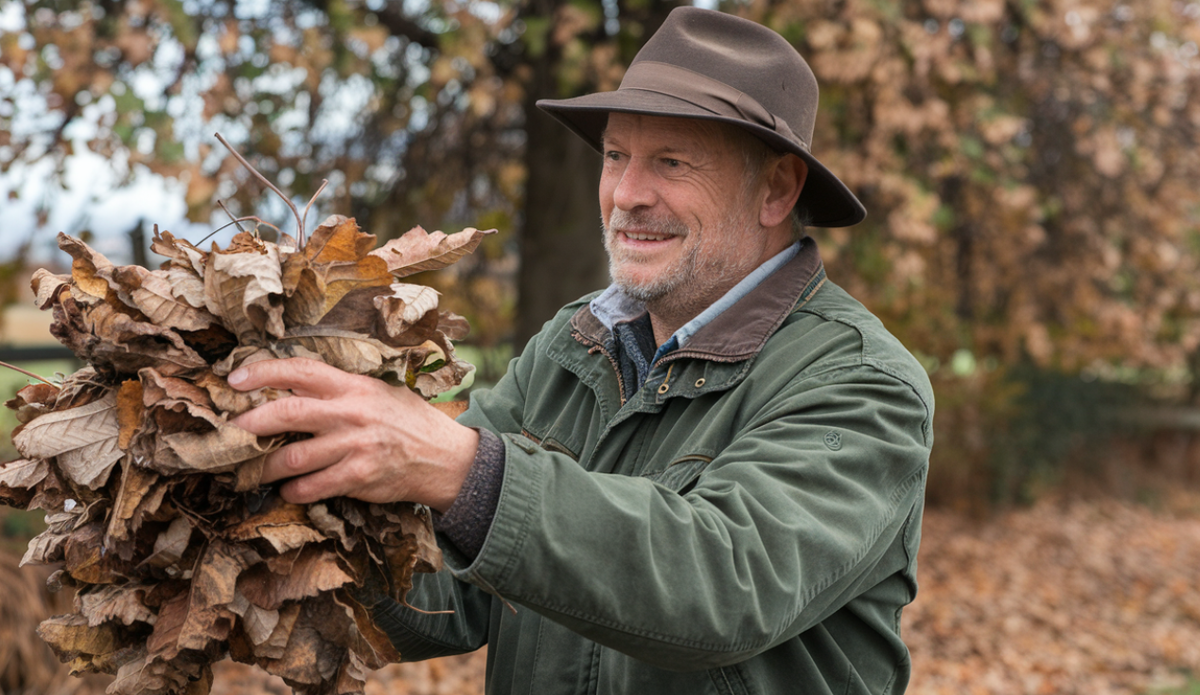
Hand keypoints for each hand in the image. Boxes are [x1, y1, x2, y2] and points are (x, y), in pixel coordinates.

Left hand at [228, 358, 478, 511]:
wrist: (444, 457)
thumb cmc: (406, 421)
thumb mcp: (376, 392)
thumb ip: (337, 390)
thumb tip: (287, 389)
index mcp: (354, 386)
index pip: (302, 370)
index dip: (264, 372)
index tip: (235, 380)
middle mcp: (352, 413)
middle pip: (287, 413)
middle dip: (250, 424)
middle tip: (230, 433)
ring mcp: (355, 446)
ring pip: (292, 459)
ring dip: (265, 468)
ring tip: (253, 470)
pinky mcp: (359, 477)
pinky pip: (312, 487)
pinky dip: (293, 491)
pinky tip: (289, 490)